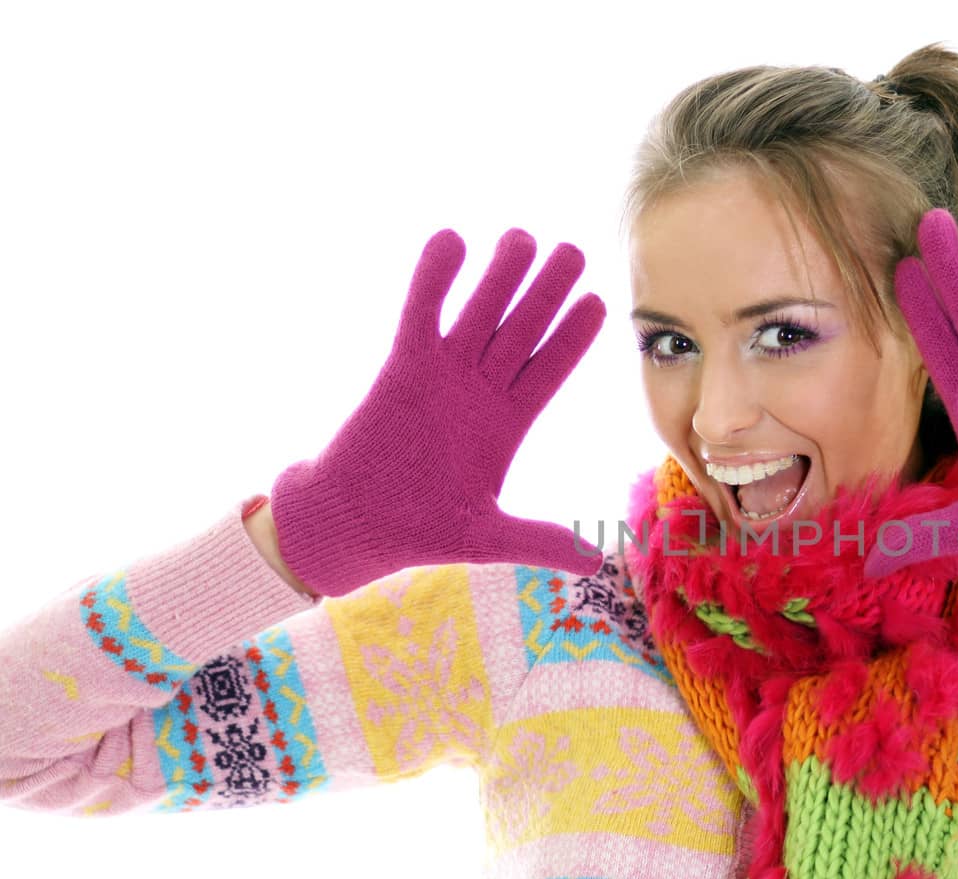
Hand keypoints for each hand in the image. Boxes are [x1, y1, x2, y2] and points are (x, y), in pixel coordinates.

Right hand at [270, 227, 605, 597]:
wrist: (355, 526)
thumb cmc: (418, 531)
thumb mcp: (488, 538)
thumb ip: (540, 541)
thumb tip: (595, 561)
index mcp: (507, 424)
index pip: (549, 371)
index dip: (573, 338)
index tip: (599, 304)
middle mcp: (479, 392)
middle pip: (522, 331)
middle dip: (548, 292)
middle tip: (574, 251)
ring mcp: (442, 375)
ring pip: (479, 313)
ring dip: (500, 276)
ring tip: (525, 236)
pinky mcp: (401, 368)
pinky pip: (420, 314)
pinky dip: (434, 279)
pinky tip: (452, 239)